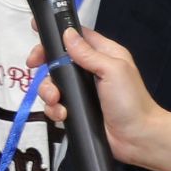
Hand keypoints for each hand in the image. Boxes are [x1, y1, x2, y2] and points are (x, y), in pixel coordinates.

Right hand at [31, 27, 169, 166]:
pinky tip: (62, 114)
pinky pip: (56, 105)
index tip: (38, 32)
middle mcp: (91, 70)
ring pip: (53, 84)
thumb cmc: (131, 102)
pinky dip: (54, 109)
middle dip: (45, 64)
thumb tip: (67, 34)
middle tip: (33, 65)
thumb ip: (88, 53)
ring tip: (55, 100)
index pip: (76, 36)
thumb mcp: (112, 70)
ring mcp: (82, 91)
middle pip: (58, 60)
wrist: (137, 138)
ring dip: (48, 91)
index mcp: (104, 54)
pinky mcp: (76, 109)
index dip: (57, 33)